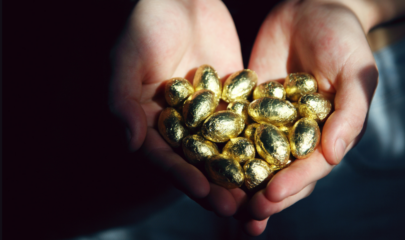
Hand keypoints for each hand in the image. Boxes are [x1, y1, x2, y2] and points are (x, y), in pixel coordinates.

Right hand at [110, 0, 246, 216]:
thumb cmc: (146, 24)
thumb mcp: (128, 59)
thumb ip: (124, 101)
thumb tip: (131, 144)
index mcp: (151, 122)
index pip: (166, 158)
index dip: (184, 177)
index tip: (204, 193)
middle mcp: (181, 125)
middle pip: (199, 163)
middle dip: (217, 186)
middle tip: (238, 206)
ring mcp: (209, 114)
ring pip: (227, 150)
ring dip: (242, 174)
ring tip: (260, 195)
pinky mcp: (234, 99)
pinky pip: (248, 124)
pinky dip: (262, 142)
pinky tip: (281, 159)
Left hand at [239, 0, 382, 234]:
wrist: (314, 6)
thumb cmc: (345, 39)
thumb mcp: (357, 72)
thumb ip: (350, 113)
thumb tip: (335, 155)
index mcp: (331, 136)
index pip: (312, 167)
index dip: (294, 184)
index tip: (272, 195)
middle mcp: (302, 136)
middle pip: (283, 173)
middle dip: (265, 196)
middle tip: (244, 214)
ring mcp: (274, 123)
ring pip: (257, 161)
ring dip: (241, 185)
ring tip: (223, 206)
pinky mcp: (250, 107)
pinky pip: (235, 131)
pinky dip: (221, 150)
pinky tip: (202, 164)